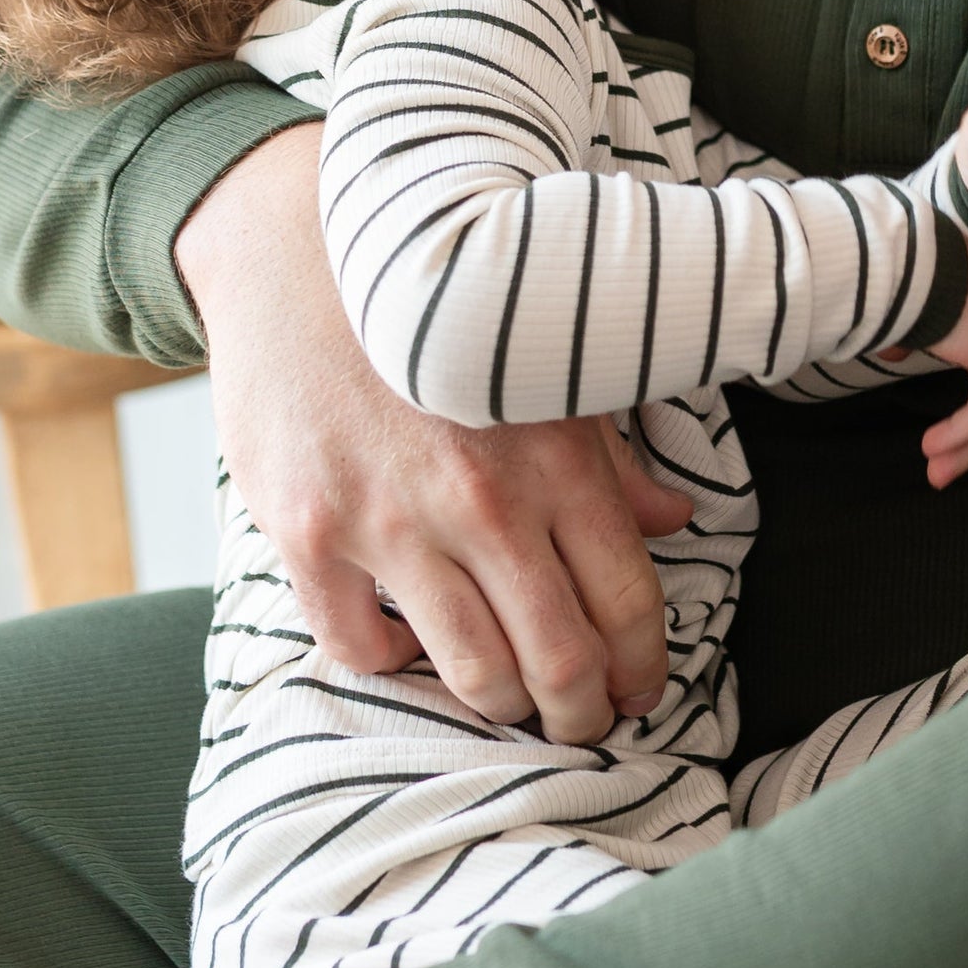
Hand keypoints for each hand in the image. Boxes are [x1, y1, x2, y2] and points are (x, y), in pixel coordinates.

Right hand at [177, 126, 692, 739]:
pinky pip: (359, 647)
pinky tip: (408, 640)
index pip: (630, 604)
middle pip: (559, 662)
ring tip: (508, 701)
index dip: (645, 669)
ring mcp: (388, 523)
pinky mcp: (307, 533)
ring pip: (470, 674)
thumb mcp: (545, 368)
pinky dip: (392, 662)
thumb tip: (673, 523)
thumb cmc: (434, 311)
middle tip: (580, 722)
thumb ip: (611, 459)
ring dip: (501, 707)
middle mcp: (480, 501)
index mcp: (557, 460)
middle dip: (582, 714)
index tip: (638, 692)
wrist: (294, 245)